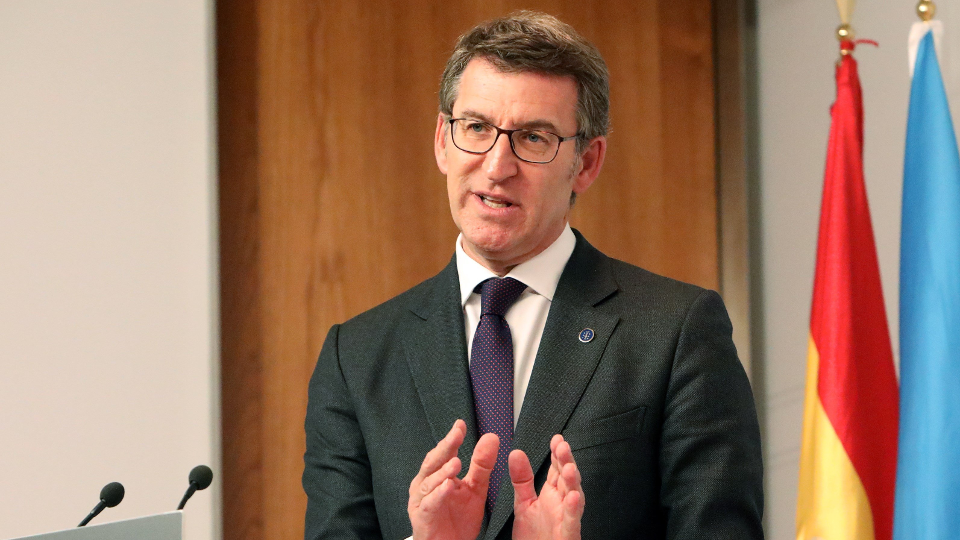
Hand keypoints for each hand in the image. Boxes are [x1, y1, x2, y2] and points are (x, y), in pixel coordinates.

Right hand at [408, 419, 498, 539]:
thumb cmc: (457, 519)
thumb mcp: (475, 488)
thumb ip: (482, 464)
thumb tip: (491, 437)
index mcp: (436, 475)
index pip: (443, 453)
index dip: (451, 439)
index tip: (461, 425)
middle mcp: (425, 485)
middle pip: (433, 462)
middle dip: (445, 447)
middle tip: (456, 434)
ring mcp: (421, 501)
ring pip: (429, 483)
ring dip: (442, 472)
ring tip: (457, 462)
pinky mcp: (422, 518)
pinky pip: (430, 504)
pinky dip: (438, 494)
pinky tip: (448, 486)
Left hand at [510, 435, 583, 539]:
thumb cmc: (534, 536)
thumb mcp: (524, 503)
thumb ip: (521, 479)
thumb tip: (516, 452)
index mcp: (552, 494)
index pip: (557, 469)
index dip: (557, 454)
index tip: (556, 439)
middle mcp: (562, 503)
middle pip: (567, 478)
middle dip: (566, 462)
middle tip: (562, 446)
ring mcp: (566, 518)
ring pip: (574, 497)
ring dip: (573, 482)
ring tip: (569, 468)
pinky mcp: (568, 534)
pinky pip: (572, 521)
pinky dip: (573, 510)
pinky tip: (573, 497)